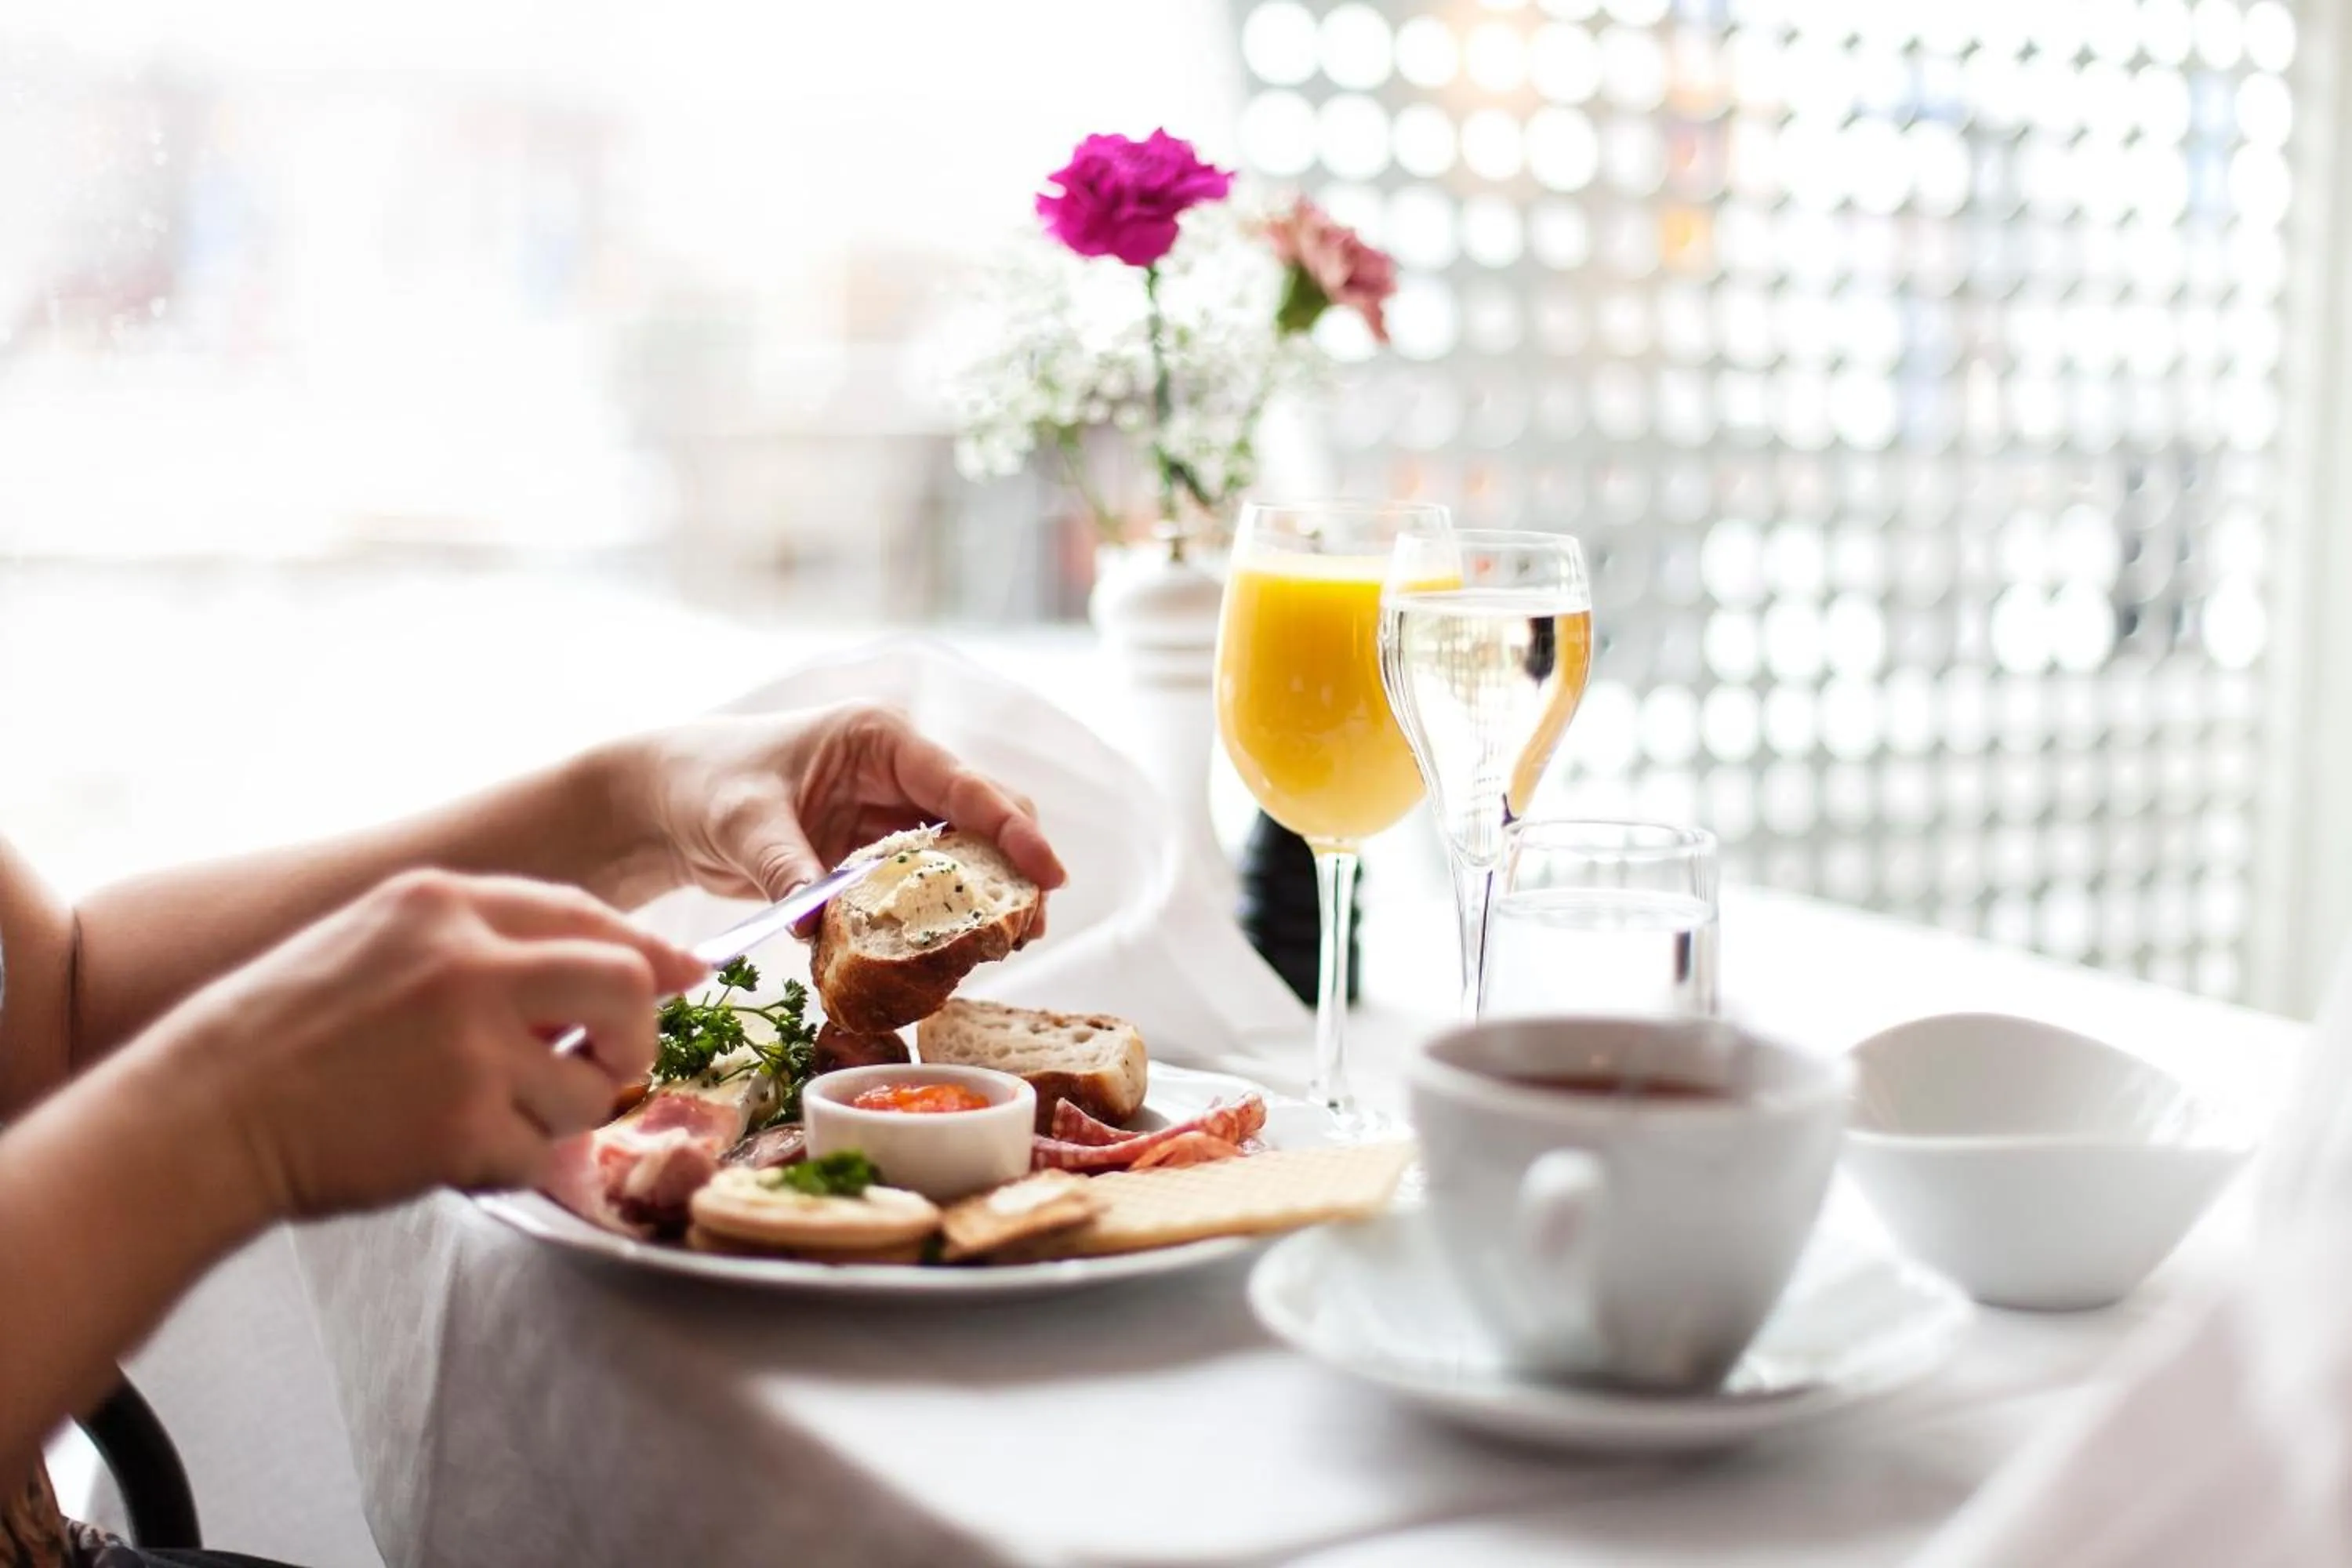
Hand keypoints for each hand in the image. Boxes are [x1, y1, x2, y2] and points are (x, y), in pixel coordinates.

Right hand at [143, 870, 705, 1218]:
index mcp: (442, 904)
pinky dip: (509, 1164)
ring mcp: (469, 1045)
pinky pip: (539, 1154)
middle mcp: (467, 963)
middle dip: (634, 1035)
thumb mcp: (380, 943)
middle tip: (605, 1065)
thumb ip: (488, 942)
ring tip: (483, 1114)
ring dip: (558, 1115)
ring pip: (591, 1087)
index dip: (647, 952)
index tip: (684, 977)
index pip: (586, 914)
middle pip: (627, 984)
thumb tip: (617, 959)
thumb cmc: (289, 1033)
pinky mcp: (463, 1126)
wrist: (204, 1114)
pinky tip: (447, 1150)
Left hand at [624, 703, 1067, 925]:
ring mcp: (890, 810)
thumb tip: (816, 926)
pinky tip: (954, 949)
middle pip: (984, 814)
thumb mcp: (745, 825)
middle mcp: (897, 770)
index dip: (1012, 829)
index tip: (1050, 873)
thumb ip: (788, 870)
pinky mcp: (876, 849)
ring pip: (965, 850)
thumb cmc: (706, 787)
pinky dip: (943, 911)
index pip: (962, 785)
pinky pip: (927, 880)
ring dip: (986, 894)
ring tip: (1005, 946)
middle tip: (1030, 928)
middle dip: (1013, 867)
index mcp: (878, 740)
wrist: (669, 801)